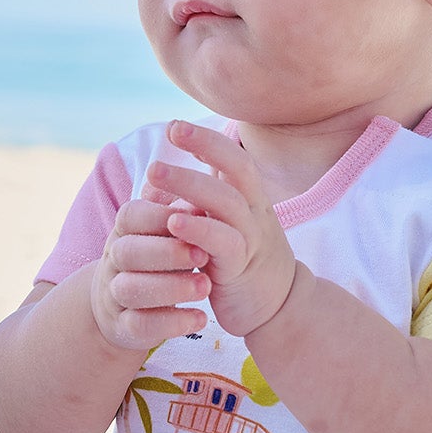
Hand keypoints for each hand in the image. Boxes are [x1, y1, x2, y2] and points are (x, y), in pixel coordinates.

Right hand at [88, 193, 212, 353]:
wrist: (118, 308)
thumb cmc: (153, 261)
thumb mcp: (162, 235)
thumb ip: (179, 216)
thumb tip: (201, 197)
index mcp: (123, 232)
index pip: (130, 215)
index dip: (160, 216)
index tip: (195, 216)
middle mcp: (113, 262)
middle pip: (128, 252)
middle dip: (167, 252)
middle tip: (203, 254)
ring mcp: (114, 296)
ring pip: (131, 289)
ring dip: (171, 287)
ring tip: (205, 286)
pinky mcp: (123, 327)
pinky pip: (140, 325)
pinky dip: (172, 322)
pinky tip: (200, 318)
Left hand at [144, 121, 296, 336]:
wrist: (275, 307)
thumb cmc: (240, 261)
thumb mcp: (224, 225)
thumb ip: (204, 202)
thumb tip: (163, 176)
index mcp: (249, 200)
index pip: (234, 159)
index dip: (208, 140)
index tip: (175, 125)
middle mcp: (255, 213)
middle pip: (236, 170)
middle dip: (204, 146)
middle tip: (172, 129)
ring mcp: (251, 239)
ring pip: (227, 203)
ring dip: (190, 184)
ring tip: (156, 172)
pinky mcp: (242, 268)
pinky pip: (223, 243)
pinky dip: (198, 229)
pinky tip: (173, 221)